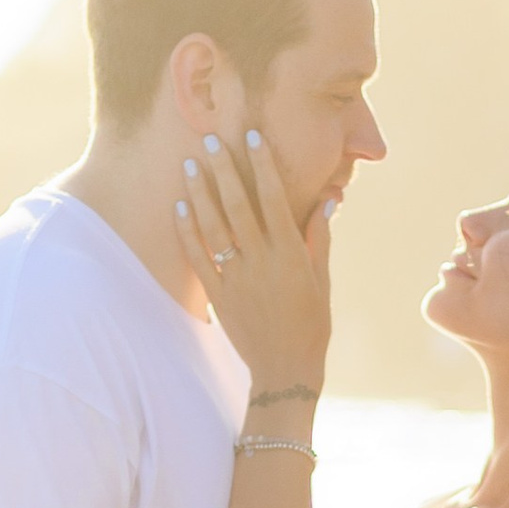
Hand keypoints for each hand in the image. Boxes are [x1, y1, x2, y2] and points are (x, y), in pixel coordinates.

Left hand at [179, 132, 331, 388]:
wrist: (286, 372)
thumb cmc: (312, 326)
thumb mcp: (322, 280)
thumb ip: (320, 238)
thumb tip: (328, 199)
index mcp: (291, 254)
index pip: (274, 198)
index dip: (262, 165)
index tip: (252, 135)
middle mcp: (263, 261)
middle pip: (239, 205)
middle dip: (224, 169)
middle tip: (210, 139)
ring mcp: (238, 279)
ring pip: (215, 228)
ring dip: (201, 194)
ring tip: (190, 164)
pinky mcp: (219, 296)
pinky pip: (200, 259)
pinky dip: (188, 233)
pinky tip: (179, 207)